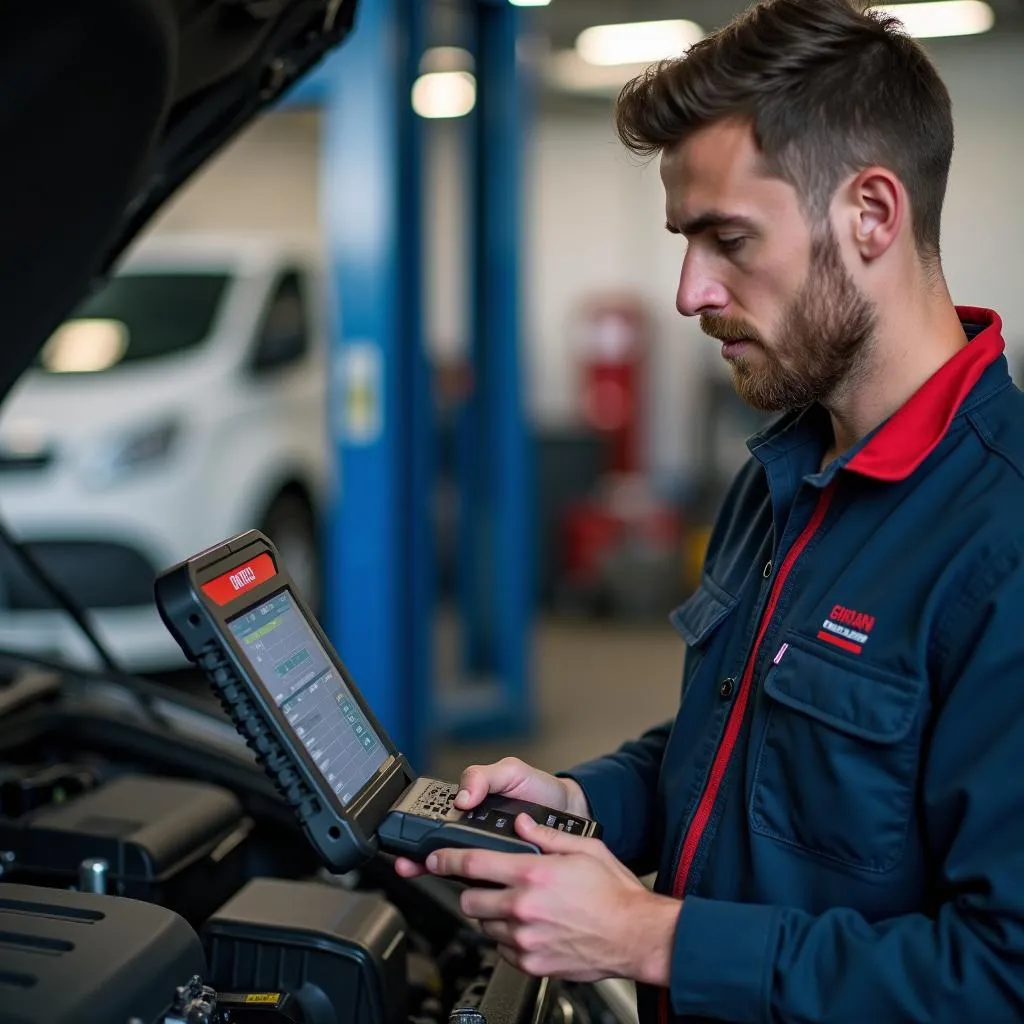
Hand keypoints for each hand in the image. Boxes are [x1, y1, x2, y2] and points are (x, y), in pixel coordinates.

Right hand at [394, 758, 589, 878]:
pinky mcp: (508, 874)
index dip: (418, 835)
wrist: (570, 812)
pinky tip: (471, 890)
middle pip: (441, 852)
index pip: (438, 824)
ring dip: (443, 875)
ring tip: (429, 873)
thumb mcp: (510, 772)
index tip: (406, 845)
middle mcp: (477, 836)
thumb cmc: (539, 790)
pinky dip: (477, 888)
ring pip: (460, 872)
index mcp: (472, 810)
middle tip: (408, 864)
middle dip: (420, 859)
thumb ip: (484, 776)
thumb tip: (462, 797)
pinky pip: (488, 883)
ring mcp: (492, 856)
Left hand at [423, 814, 679, 984]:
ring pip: (484, 926)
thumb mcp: (583, 849)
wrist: (635, 935)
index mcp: (533, 874)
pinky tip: (528, 928)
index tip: (434, 859)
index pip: (473, 863)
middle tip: (487, 885)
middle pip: (469, 899)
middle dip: (472, 890)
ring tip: (518, 906)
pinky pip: (501, 950)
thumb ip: (545, 835)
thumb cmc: (615, 893)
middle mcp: (523, 907)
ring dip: (492, 914)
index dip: (446, 860)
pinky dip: (507, 938)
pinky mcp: (531, 964)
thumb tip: (523, 822)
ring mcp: (525, 939)